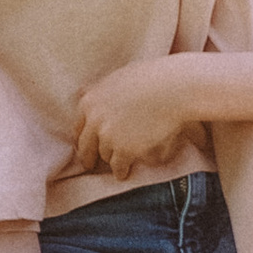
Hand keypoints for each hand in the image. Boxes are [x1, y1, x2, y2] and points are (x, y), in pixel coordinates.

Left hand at [67, 58, 195, 182]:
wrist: (174, 90)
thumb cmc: (152, 78)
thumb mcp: (118, 78)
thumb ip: (102, 91)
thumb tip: (86, 93)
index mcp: (90, 101)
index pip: (78, 126)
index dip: (83, 137)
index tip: (87, 145)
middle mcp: (94, 120)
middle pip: (85, 146)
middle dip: (88, 157)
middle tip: (90, 164)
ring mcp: (109, 136)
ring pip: (104, 156)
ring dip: (111, 161)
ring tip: (117, 167)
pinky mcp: (125, 150)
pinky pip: (118, 167)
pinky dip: (121, 171)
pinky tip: (124, 174)